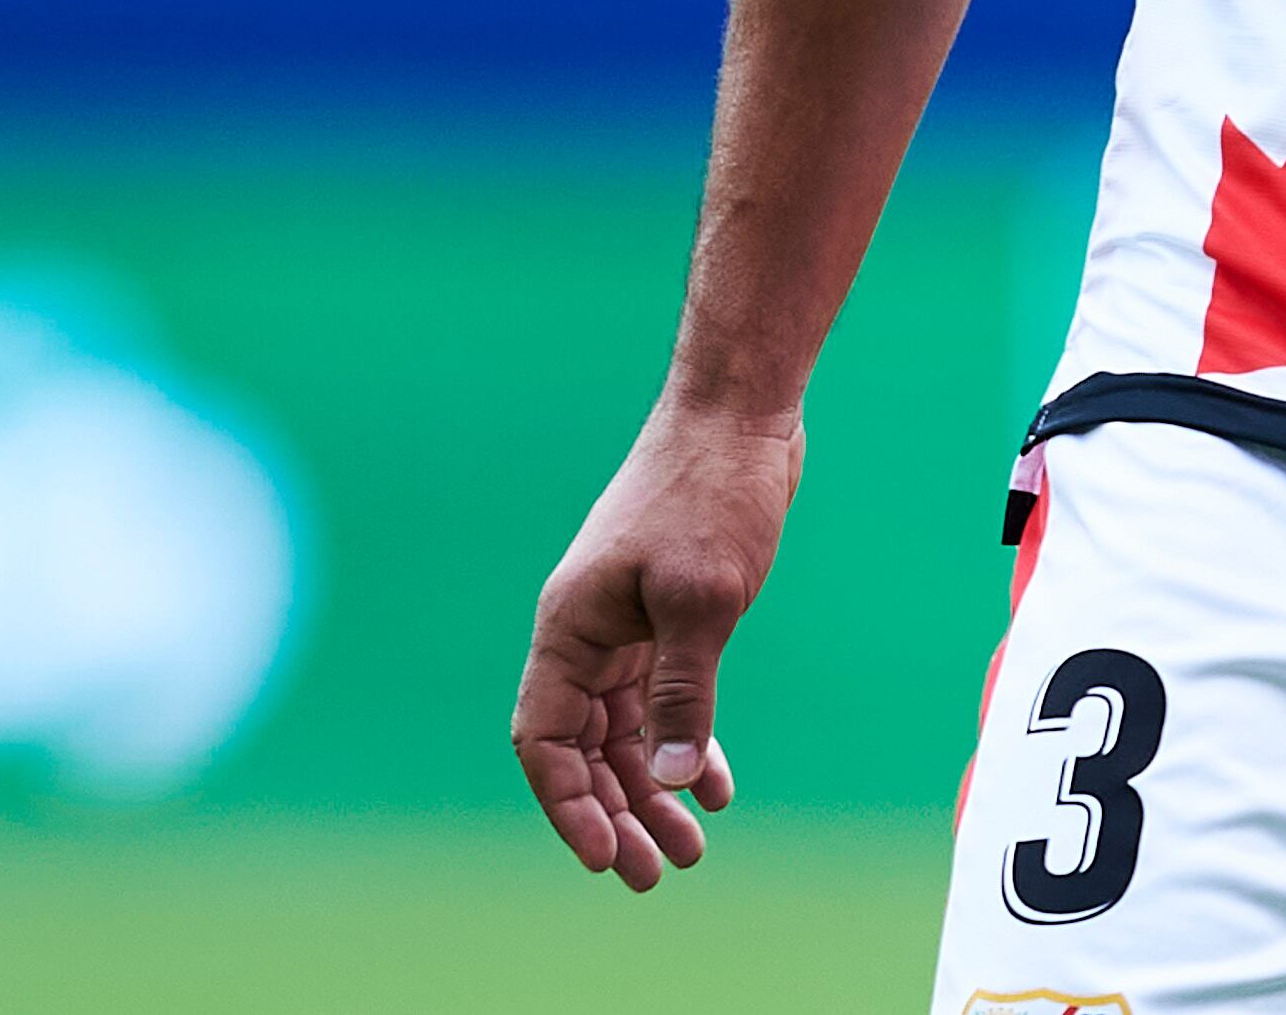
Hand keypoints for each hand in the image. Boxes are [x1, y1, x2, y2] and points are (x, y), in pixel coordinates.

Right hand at [510, 396, 802, 887]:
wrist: (740, 414)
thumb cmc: (711, 493)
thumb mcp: (702, 600)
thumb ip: (684, 692)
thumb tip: (667, 777)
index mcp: (570, 628)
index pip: (545, 740)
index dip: (570, 804)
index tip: (607, 857)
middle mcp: (589, 632)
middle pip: (587, 747)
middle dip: (619, 812)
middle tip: (660, 872)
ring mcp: (628, 622)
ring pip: (628, 729)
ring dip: (655, 786)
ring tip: (693, 846)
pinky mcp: (670, 612)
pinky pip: (665, 696)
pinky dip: (688, 741)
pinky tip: (716, 784)